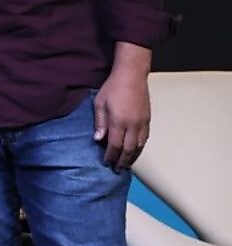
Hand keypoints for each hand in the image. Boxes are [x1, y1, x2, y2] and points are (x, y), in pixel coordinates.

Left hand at [93, 44, 151, 170]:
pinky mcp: (148, 119)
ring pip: (139, 146)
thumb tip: (98, 139)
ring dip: (133, 157)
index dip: (111, 156)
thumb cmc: (113, 87)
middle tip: (117, 170)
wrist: (132, 76)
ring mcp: (142, 123)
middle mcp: (132, 125)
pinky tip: (135, 151)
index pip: (115, 145)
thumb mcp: (99, 103)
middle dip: (122, 161)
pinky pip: (145, 138)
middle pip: (128, 149)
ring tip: (126, 164)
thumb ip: (99, 122)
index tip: (106, 163)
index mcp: (118, 122)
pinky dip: (140, 147)